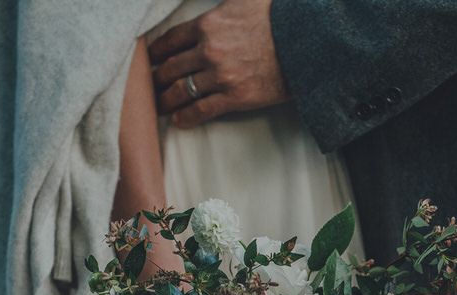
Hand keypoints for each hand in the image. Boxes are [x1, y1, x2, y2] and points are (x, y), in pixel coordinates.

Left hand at [149, 0, 288, 127]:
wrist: (307, 44)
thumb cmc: (280, 18)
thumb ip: (226, 2)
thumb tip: (222, 3)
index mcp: (209, 24)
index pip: (172, 40)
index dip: (157, 52)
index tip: (151, 60)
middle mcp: (209, 51)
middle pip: (171, 68)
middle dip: (156, 79)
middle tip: (149, 87)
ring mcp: (220, 76)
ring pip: (181, 92)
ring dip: (166, 101)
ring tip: (159, 107)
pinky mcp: (234, 98)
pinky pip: (201, 111)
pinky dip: (186, 117)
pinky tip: (178, 121)